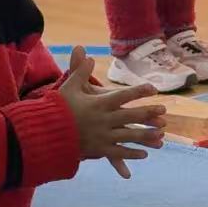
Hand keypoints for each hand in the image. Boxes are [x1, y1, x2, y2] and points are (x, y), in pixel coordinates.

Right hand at [60, 46, 165, 178]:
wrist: (44, 135)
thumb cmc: (57, 110)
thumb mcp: (68, 88)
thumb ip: (79, 71)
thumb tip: (85, 52)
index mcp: (98, 104)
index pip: (123, 95)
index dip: (139, 91)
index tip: (153, 88)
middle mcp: (104, 120)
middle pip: (131, 116)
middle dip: (149, 113)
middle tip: (163, 110)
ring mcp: (102, 137)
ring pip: (129, 136)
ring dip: (146, 136)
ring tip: (161, 135)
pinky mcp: (99, 150)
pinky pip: (119, 153)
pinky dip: (132, 154)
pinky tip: (143, 154)